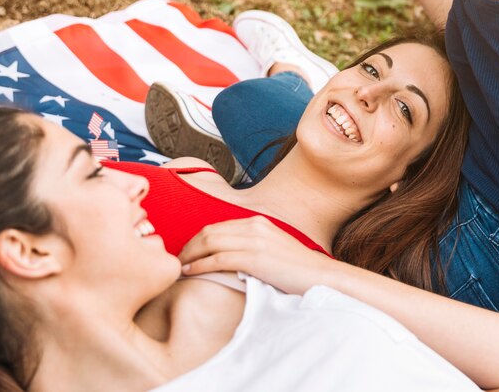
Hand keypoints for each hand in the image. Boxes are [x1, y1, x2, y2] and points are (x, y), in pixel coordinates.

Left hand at [179, 216, 336, 294]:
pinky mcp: (254, 258)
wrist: (321, 277)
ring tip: (179, 267)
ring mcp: (254, 241)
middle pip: (209, 232)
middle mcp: (254, 226)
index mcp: (258, 222)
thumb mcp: (274, 249)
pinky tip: (189, 272)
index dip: (198, 238)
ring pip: (209, 243)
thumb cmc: (298, 270)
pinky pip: (217, 259)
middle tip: (177, 259)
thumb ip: (254, 246)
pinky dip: (199, 265)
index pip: (218, 226)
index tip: (187, 250)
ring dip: (189, 255)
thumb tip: (232, 256)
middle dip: (189, 245)